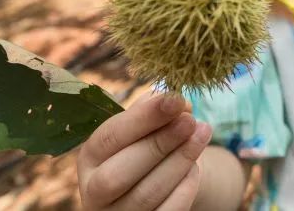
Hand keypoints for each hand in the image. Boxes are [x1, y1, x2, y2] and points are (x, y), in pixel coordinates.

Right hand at [77, 92, 211, 210]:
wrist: (157, 181)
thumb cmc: (147, 145)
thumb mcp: (143, 127)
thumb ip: (153, 111)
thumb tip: (177, 102)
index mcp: (90, 157)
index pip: (109, 138)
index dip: (144, 118)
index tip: (175, 100)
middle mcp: (94, 190)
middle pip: (119, 173)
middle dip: (159, 143)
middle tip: (190, 121)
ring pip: (146, 194)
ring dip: (180, 161)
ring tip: (202, 134)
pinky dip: (184, 188)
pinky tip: (196, 167)